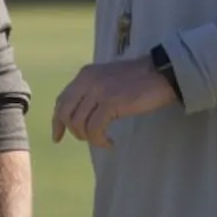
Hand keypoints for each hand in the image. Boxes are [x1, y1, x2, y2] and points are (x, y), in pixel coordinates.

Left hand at [51, 54, 176, 147]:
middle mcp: (87, 80)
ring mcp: (98, 91)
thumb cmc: (137, 80)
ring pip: (78, 123)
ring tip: (102, 139)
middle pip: (65, 113)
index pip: (61, 100)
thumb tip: (80, 115)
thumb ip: (91, 92)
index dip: (56, 121)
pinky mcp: (110, 102)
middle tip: (87, 139)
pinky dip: (99, 140)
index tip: (57, 136)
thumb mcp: (107, 80)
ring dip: (89, 137)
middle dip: (73, 131)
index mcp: (85, 75)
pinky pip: (95, 129)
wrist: (159, 73)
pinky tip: (109, 142)